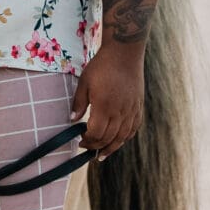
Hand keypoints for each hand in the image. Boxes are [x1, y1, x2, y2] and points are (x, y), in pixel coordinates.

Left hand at [71, 40, 145, 157]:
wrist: (124, 53)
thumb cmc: (102, 66)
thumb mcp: (84, 82)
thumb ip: (79, 103)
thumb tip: (72, 120)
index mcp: (105, 107)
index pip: (96, 134)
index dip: (87, 141)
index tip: (80, 141)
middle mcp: (120, 112)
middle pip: (109, 138)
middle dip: (96, 146)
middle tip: (87, 149)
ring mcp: (131, 110)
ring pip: (122, 137)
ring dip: (111, 148)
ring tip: (102, 155)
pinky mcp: (138, 106)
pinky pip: (133, 127)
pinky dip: (125, 137)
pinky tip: (119, 141)